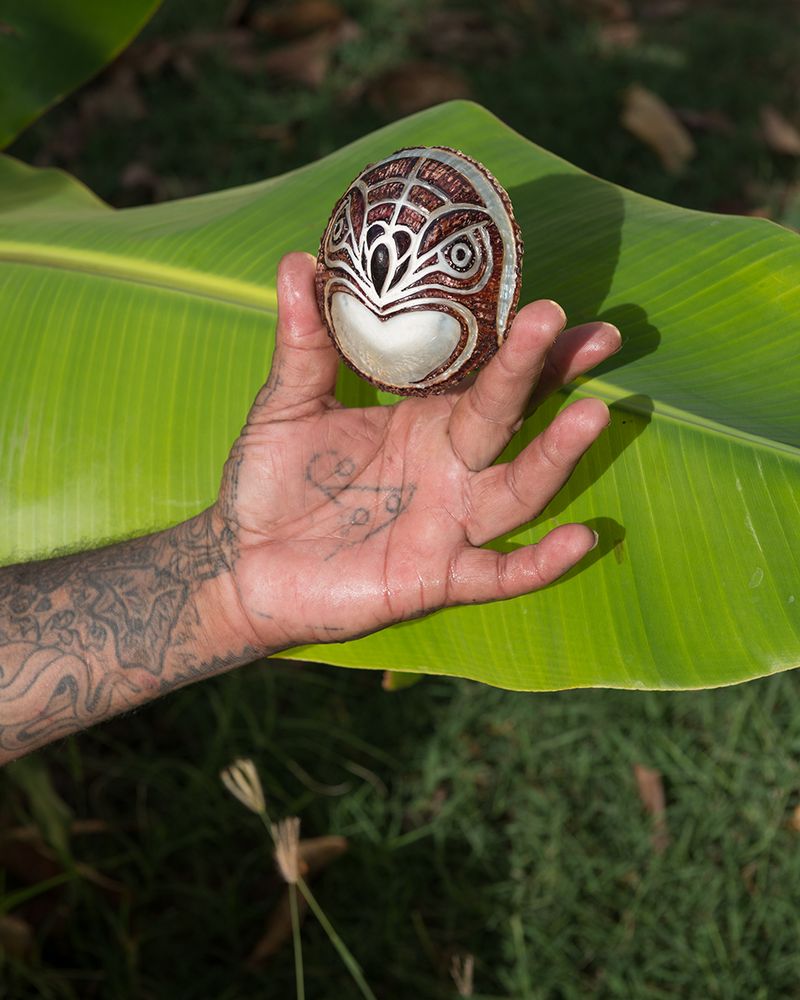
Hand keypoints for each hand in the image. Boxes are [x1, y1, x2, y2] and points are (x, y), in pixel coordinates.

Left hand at [212, 252, 619, 651]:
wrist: (243, 564)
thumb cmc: (271, 482)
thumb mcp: (288, 405)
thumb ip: (303, 343)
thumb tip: (299, 260)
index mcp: (423, 420)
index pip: (485, 377)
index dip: (526, 346)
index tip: (560, 309)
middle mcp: (449, 468)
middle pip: (510, 419)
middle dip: (546, 377)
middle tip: (589, 336)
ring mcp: (448, 524)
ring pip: (516, 491)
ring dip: (554, 457)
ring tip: (591, 414)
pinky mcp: (436, 577)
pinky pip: (498, 574)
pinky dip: (539, 564)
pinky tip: (581, 538)